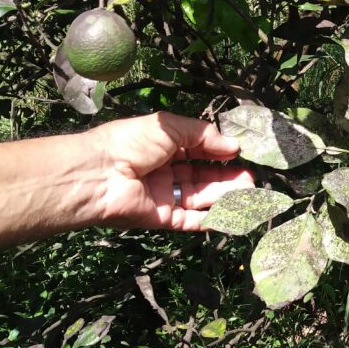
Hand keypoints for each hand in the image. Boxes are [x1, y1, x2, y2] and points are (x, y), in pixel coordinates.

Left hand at [90, 112, 253, 230]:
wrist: (98, 175)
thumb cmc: (131, 143)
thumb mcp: (169, 127)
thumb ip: (203, 135)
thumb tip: (233, 144)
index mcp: (163, 146)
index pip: (197, 149)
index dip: (219, 151)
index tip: (241, 152)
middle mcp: (164, 171)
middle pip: (202, 175)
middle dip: (227, 175)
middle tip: (250, 177)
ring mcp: (164, 196)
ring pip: (200, 197)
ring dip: (225, 194)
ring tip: (248, 190)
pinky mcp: (162, 218)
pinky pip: (190, 220)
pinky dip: (210, 218)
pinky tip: (231, 213)